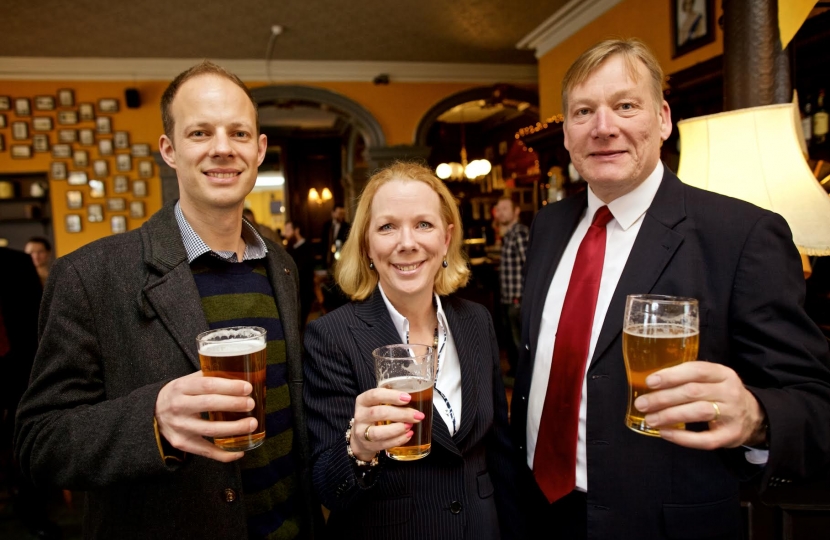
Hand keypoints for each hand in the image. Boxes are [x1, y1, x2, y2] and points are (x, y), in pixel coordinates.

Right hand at [155, 371, 256, 461]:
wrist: (152, 413)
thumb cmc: (178, 395)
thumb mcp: (187, 381)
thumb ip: (208, 377)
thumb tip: (240, 375)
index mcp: (181, 387)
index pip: (207, 384)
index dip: (229, 386)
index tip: (247, 388)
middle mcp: (179, 406)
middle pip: (210, 404)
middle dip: (234, 404)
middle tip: (251, 404)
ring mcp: (180, 427)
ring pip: (210, 429)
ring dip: (234, 428)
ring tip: (252, 424)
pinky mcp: (182, 443)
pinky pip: (206, 451)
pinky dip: (224, 453)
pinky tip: (240, 451)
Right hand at [348, 388, 423, 461]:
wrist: (361, 436)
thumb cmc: (375, 415)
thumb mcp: (378, 403)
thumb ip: (392, 399)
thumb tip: (417, 398)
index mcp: (363, 400)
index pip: (375, 395)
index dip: (392, 396)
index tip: (408, 398)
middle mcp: (360, 415)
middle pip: (379, 413)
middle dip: (401, 414)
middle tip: (417, 415)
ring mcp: (362, 432)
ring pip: (379, 432)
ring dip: (398, 429)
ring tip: (410, 425)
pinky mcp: (368, 445)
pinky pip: (384, 444)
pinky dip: (398, 440)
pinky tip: (408, 435)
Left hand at [633, 361, 766, 449]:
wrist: (754, 417)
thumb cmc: (721, 394)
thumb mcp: (712, 379)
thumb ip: (688, 377)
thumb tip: (651, 383)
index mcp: (723, 374)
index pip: (697, 370)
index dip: (672, 375)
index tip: (650, 382)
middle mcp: (730, 391)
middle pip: (693, 392)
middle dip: (663, 398)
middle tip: (641, 404)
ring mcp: (732, 414)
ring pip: (698, 412)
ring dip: (670, 415)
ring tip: (650, 419)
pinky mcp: (731, 436)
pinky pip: (704, 439)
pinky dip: (682, 437)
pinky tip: (665, 433)